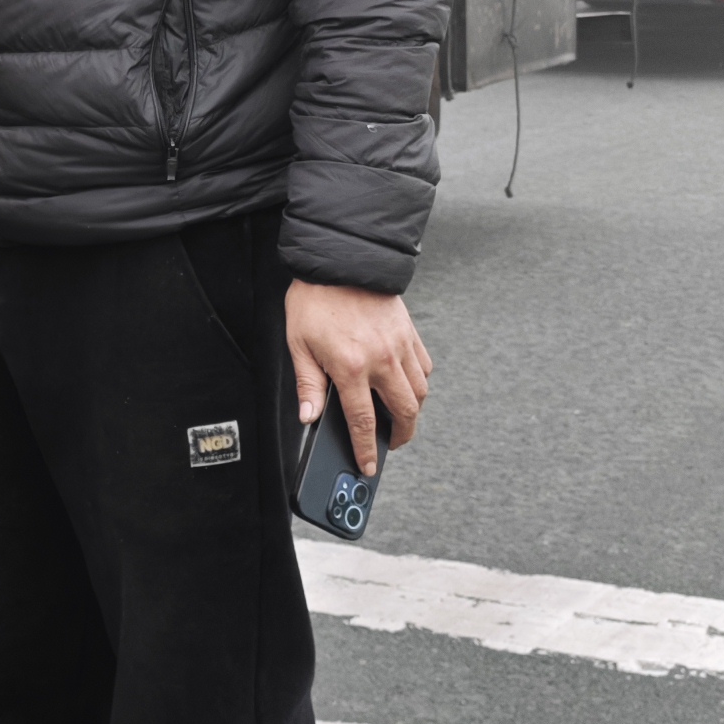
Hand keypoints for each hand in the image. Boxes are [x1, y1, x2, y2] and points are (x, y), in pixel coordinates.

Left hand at [285, 282, 428, 462]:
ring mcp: (399, 346)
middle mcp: (381, 359)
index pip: (362, 421)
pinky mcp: (409, 332)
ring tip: (399, 418)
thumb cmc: (315, 298)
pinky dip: (419, 382)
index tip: (369, 465)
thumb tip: (309, 417)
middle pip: (405, 412)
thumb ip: (308, 385)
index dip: (367, 449)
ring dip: (412, 411)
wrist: (340, 259)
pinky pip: (424, 366)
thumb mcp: (299, 344)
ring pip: (420, 392)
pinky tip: (406, 385)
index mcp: (351, 366)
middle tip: (390, 444)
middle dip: (401, 436)